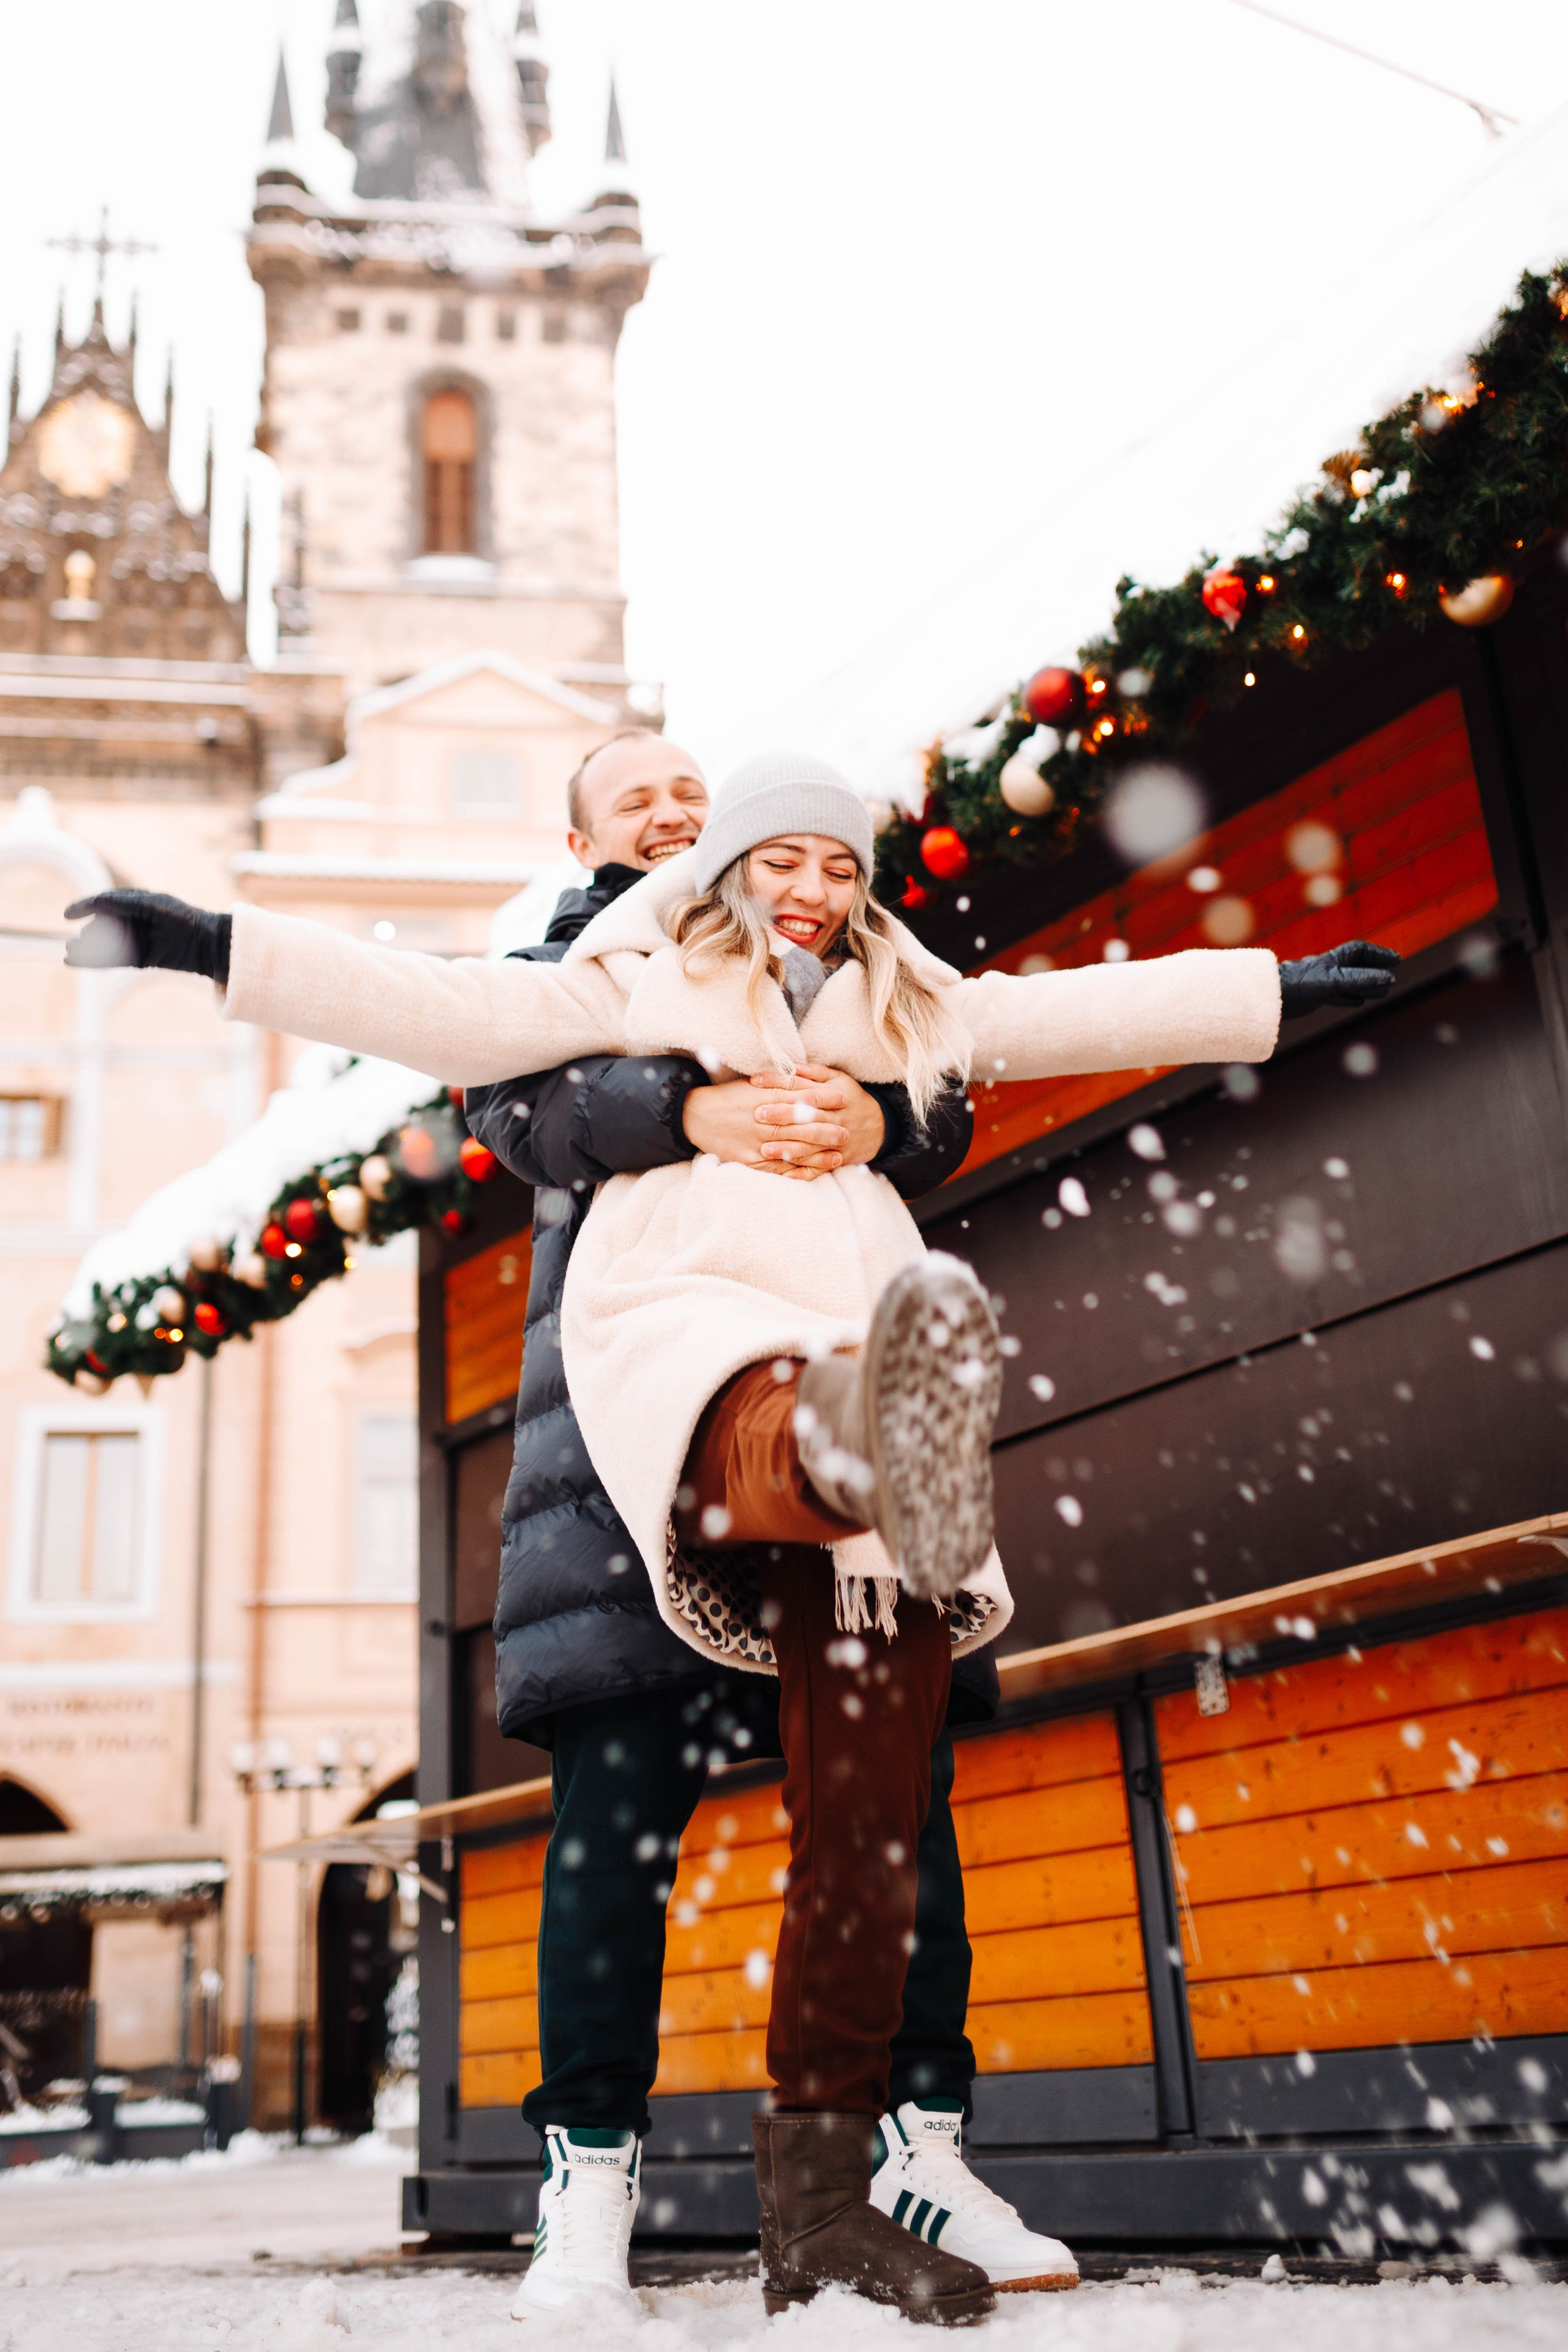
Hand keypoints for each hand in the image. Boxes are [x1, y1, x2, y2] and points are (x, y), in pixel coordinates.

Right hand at [65, 889, 230, 980]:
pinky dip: (92, 962)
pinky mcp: (139, 959)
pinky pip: (111, 960)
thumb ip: (123, 903)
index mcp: (135, 903)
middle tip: (78, 941)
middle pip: (101, 926)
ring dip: (85, 948)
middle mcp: (133, 921)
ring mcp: (135, 940)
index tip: (68, 914)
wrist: (206, 943)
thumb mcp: (151, 905)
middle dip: (88, 934)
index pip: (103, 904)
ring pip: (104, 945)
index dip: (84, 907)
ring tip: (71, 950)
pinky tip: (73, 961)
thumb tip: (95, 903)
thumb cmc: (182, 918)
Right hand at [683, 1077, 845, 1178]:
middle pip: (802, 1127)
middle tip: (847, 1132)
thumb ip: (778, 1084)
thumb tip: (804, 1078)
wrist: (696, 1115)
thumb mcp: (752, 1085)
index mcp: (765, 1099)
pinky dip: (795, 1172)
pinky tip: (812, 1172)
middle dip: (827, 1130)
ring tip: (838, 1155)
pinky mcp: (749, 1160)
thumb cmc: (728, 1098)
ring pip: (793, 1150)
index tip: (843, 1098)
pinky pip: (776, 1169)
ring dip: (817, 1154)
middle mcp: (763, 1122)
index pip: (801, 1098)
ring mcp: (757, 1144)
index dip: (824, 1099)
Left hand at [750, 1065, 886, 1171]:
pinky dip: (802, 1172)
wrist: (880, 1127)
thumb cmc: (852, 1099)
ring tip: (765, 1149)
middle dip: (783, 1116)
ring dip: (788, 1148)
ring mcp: (836, 1141)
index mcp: (832, 1096)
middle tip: (758, 1114)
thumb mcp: (839, 1079)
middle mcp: (834, 1118)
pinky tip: (784, 1175)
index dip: (778, 1083)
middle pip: (807, 1116)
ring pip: (811, 1145)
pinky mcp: (837, 1158)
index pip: (802, 1087)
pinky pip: (819, 1167)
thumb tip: (791, 1066)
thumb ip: (815, 1073)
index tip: (755, 1081)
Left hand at [1278, 940, 1399, 1018]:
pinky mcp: (1313, 996)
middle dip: (1375, 970)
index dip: (1379, 955)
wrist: (1269, 996)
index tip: (1396, 960)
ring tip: (1381, 991)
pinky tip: (1356, 1002)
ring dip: (1365, 986)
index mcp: (1333, 959)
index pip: (1361, 951)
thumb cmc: (1299, 984)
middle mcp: (1328, 968)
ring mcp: (1321, 982)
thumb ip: (1360, 980)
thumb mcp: (1334, 981)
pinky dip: (1348, 998)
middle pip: (1357, 966)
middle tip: (1391, 976)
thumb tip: (1389, 979)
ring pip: (1349, 982)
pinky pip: (1336, 995)